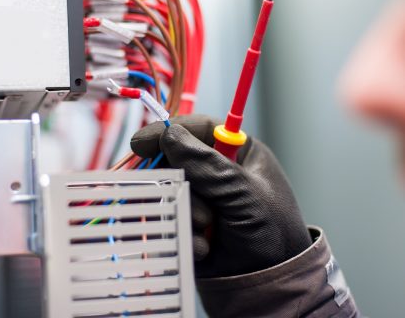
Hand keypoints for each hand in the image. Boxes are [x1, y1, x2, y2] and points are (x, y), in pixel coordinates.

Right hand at [131, 115, 311, 277]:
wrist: (268, 284)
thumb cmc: (271, 232)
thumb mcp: (243, 193)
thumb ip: (207, 163)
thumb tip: (169, 134)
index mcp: (239, 153)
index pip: (200, 129)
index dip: (170, 130)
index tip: (142, 142)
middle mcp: (218, 171)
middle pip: (178, 158)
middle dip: (180, 181)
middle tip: (186, 197)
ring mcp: (202, 196)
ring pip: (171, 189)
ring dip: (186, 209)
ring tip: (207, 227)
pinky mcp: (189, 220)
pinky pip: (170, 216)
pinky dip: (183, 230)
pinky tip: (204, 246)